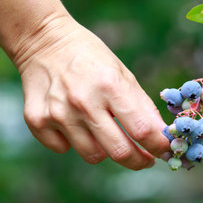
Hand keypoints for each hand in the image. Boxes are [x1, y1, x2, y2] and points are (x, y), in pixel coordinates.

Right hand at [14, 16, 169, 169]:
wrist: (44, 41)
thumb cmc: (91, 59)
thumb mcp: (123, 74)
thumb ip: (142, 107)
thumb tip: (160, 138)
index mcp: (110, 86)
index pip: (142, 130)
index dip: (159, 147)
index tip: (165, 152)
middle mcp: (84, 102)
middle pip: (120, 152)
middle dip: (138, 161)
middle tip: (144, 159)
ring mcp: (59, 113)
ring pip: (93, 156)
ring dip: (105, 150)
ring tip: (103, 131)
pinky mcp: (37, 120)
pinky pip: (63, 149)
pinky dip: (72, 142)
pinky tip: (73, 123)